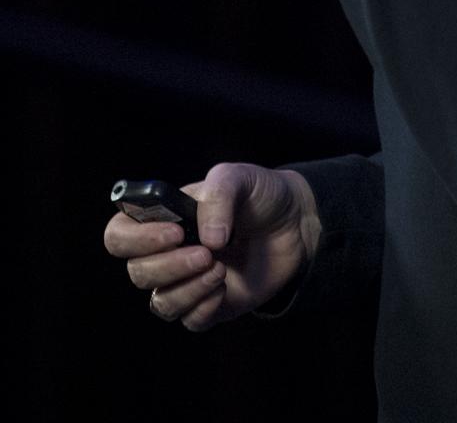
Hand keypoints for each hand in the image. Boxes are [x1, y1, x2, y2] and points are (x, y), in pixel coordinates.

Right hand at [103, 162, 320, 331]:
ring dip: (187, 289)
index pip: (119, 234)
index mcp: (164, 218)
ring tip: (221, 268)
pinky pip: (189, 320)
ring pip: (160, 303)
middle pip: (137, 273)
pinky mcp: (210, 305)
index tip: (174, 232)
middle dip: (169, 265)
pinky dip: (204, 307)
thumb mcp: (240, 177)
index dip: (135, 239)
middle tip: (207, 252)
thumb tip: (208, 239)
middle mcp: (168, 252)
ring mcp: (187, 281)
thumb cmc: (260, 195)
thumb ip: (218, 195)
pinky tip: (225, 287)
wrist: (296, 222)